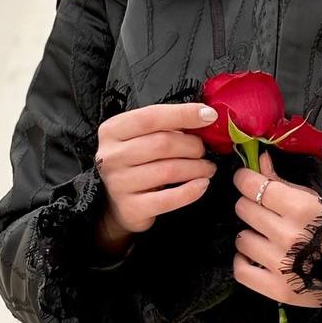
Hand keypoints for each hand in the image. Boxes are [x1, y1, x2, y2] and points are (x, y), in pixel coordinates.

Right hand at [94, 102, 218, 236]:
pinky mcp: (131, 208)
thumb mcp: (143, 136)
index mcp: (113, 130)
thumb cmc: (138, 161)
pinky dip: (191, 191)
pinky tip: (202, 185)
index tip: (210, 115)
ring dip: (197, 168)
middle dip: (192, 145)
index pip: (151, 117)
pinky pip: (169, 199)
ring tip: (207, 168)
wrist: (118, 203)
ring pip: (168, 170)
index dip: (184, 114)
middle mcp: (111, 155)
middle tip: (204, 150)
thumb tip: (205, 116)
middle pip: (163, 144)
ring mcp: (119, 183)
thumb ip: (168, 124)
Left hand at [232, 151, 321, 306]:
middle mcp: (287, 235)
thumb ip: (284, 182)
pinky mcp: (277, 289)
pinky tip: (257, 257)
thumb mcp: (319, 199)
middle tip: (263, 210)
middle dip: (250, 205)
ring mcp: (281, 265)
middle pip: (244, 209)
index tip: (245, 179)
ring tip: (266, 236)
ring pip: (241, 238)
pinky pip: (240, 270)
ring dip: (251, 234)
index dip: (245, 179)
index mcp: (300, 208)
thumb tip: (259, 160)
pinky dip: (244, 262)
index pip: (253, 186)